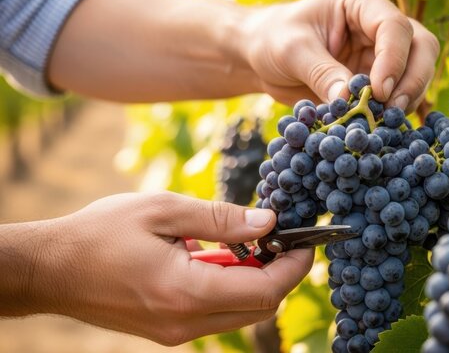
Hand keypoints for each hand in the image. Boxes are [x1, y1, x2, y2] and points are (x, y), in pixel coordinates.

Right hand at [3, 192, 312, 345]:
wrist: (49, 270)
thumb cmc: (100, 233)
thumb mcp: (164, 210)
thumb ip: (222, 219)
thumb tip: (269, 221)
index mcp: (187, 292)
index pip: (266, 290)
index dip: (294, 266)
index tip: (305, 240)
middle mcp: (186, 323)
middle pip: (260, 307)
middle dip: (281, 274)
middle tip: (280, 238)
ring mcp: (176, 333)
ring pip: (240, 314)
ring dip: (255, 281)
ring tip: (247, 244)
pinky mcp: (168, 331)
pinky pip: (216, 314)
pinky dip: (230, 288)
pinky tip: (217, 259)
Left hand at [242, 0, 439, 110]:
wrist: (261, 58)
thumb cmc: (272, 40)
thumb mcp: (292, 51)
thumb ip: (322, 72)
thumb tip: (348, 101)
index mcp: (360, 4)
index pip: (393, 26)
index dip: (394, 58)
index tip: (379, 90)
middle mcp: (377, 26)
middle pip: (421, 46)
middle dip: (414, 78)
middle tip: (394, 109)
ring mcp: (380, 54)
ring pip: (418, 71)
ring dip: (410, 97)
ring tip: (386, 121)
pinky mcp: (376, 81)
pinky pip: (399, 94)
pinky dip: (396, 111)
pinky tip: (384, 126)